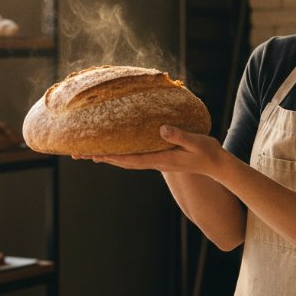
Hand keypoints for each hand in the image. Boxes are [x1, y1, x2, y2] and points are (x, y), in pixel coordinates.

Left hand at [76, 125, 224, 174]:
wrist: (217, 166)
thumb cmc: (208, 153)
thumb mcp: (196, 142)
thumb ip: (180, 135)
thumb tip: (161, 129)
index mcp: (160, 159)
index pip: (130, 159)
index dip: (111, 156)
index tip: (92, 154)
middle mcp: (154, 161)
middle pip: (122, 161)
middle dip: (100, 156)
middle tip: (77, 154)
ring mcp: (156, 160)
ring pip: (126, 159)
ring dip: (107, 156)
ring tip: (89, 153)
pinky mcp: (160, 156)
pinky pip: (134, 155)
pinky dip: (121, 153)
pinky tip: (116, 149)